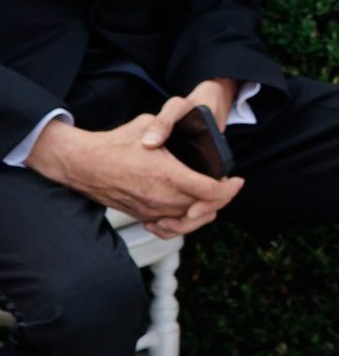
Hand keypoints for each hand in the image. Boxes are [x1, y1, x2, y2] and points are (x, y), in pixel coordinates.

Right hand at [29, 95, 244, 236]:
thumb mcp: (147, 125)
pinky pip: (169, 229)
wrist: (83, 163)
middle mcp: (160, 198)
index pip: (210, 191)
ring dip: (205, 213)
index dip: (230, 189)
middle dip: (221, 199)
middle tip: (227, 187)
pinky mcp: (141, 216)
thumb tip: (191, 130)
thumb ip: (172, 129)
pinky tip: (188, 212)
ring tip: (213, 200)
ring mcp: (149, 210)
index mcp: (166, 175)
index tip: (237, 180)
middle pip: (204, 209)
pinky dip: (183, 223)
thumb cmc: (115, 143)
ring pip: (188, 223)